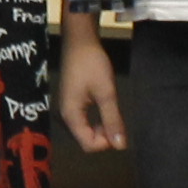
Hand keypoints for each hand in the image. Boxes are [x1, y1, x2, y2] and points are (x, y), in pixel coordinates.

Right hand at [57, 25, 125, 152]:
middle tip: (116, 118)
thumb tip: (120, 146)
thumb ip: (112, 120)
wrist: (79, 42)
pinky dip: (96, 120)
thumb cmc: (92, 65)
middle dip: (103, 136)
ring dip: (101, 128)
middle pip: (86, 140)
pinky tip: (104, 107)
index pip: (88, 145)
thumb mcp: (106, 92)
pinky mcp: (72, 103)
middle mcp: (66, 116)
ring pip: (86, 131)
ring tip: (111, 111)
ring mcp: (68, 109)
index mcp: (71, 115)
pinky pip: (84, 121)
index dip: (106, 142)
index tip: (117, 126)